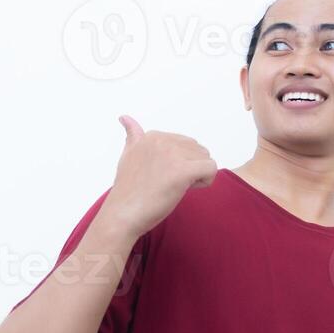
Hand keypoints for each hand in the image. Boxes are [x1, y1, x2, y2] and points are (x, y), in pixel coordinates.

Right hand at [100, 115, 217, 238]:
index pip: (186, 144)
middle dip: (190, 168)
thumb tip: (125, 117)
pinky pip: (211, 169)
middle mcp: (162, 141)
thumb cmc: (128, 192)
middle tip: (169, 184)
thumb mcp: (128, 157)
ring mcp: (172, 154)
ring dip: (197, 176)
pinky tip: (187, 190)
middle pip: (198, 150)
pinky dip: (205, 181)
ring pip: (205, 159)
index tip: (162, 176)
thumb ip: (133, 137)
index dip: (180, 163)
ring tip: (175, 188)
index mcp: (152, 136)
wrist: (122, 214)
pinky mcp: (182, 171)